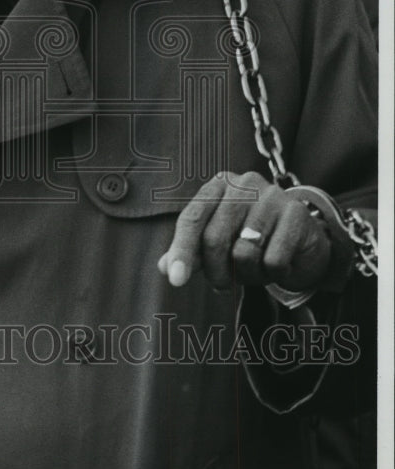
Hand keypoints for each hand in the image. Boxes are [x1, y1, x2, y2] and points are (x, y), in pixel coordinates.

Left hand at [158, 172, 331, 291]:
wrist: (303, 242)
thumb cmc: (253, 239)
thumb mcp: (218, 242)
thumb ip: (191, 252)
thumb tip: (165, 267)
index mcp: (218, 185)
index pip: (192, 218)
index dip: (182, 250)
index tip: (176, 279)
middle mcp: (244, 184)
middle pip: (214, 238)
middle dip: (216, 272)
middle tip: (223, 284)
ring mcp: (272, 196)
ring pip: (244, 252)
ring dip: (248, 274)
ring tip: (257, 268)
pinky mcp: (296, 214)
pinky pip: (273, 260)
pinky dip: (274, 273)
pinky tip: (280, 265)